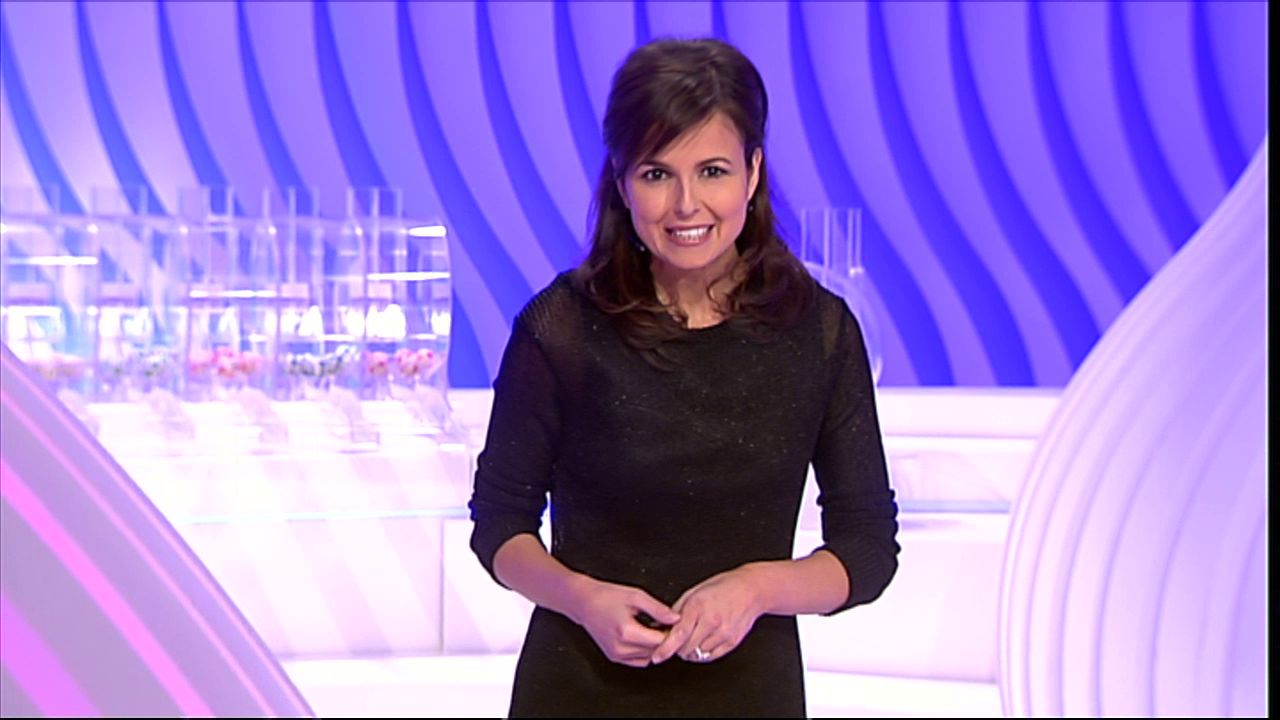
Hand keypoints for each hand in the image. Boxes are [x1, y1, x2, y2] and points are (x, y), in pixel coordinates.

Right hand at [566, 577, 680, 666]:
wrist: (583, 602)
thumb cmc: (606, 596)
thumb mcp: (636, 596)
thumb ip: (658, 609)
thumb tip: (676, 619)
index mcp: (627, 632)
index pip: (660, 641)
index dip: (671, 632)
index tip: (674, 623)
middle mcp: (621, 648)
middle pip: (655, 651)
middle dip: (664, 639)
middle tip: (666, 624)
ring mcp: (616, 655)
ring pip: (648, 658)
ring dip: (654, 646)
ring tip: (653, 628)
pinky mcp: (614, 657)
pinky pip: (638, 660)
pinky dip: (644, 651)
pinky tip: (643, 636)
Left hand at [650, 564, 766, 664]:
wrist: (751, 590)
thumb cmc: (722, 588)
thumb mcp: (694, 592)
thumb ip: (677, 611)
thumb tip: (661, 626)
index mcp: (698, 606)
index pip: (679, 633)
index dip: (665, 648)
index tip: (657, 656)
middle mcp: (711, 621)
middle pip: (686, 648)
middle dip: (677, 648)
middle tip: (676, 641)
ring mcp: (723, 633)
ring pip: (698, 654)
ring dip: (690, 651)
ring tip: (693, 637)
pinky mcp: (732, 642)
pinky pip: (711, 657)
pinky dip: (703, 653)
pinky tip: (703, 642)